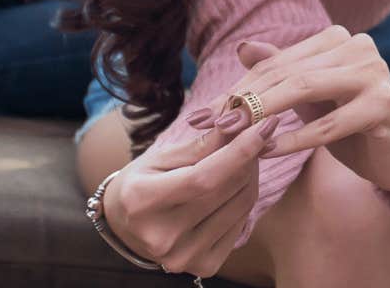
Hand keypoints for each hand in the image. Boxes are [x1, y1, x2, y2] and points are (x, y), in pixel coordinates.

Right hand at [102, 111, 282, 279]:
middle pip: (226, 189)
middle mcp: (163, 236)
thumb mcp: (160, 157)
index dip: (240, 151)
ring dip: (251, 175)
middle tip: (254, 134)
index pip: (204, 177)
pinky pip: (241, 224)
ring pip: (241, 205)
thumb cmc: (141, 183)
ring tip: (243, 158)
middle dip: (249, 157)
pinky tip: (236, 185)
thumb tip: (240, 123)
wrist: (125, 227)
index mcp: (143, 202)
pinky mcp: (203, 267)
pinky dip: (244, 199)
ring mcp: (184, 256)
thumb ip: (200, 145)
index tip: (264, 125)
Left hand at [196, 27, 389, 193]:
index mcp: (338, 40)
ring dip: (263, 115)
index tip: (203, 115)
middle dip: (244, 101)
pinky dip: (295, 139)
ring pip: (305, 90)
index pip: (276, 63)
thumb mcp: (311, 99)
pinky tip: (267, 151)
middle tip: (210, 127)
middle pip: (287, 74)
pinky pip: (330, 123)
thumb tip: (242, 46)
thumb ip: (281, 71)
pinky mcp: (385, 104)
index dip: (238, 89)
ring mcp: (374, 73)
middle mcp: (358, 47)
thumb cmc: (352, 125)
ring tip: (232, 137)